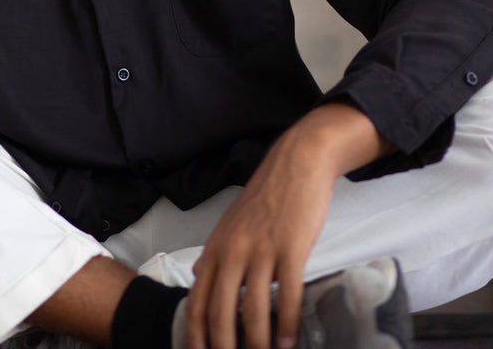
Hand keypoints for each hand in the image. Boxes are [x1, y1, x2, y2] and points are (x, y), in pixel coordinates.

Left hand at [185, 103, 391, 348]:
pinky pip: (287, 294)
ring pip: (254, 309)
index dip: (195, 335)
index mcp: (217, 246)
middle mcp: (233, 249)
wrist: (297, 162)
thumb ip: (215, 252)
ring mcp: (261, 248)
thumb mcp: (232, 222)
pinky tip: (289, 341)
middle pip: (220, 311)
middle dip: (224, 347)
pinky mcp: (291, 247)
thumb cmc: (267, 195)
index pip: (196, 299)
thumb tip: (199, 275)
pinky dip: (288, 324)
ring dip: (258, 342)